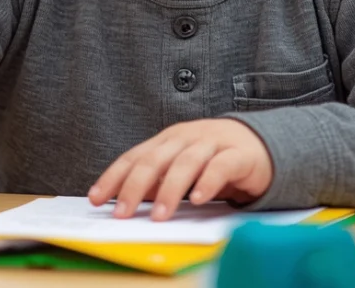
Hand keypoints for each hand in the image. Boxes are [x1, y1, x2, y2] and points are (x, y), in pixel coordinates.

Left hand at [88, 119, 272, 220]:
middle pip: (155, 159)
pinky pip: (220, 167)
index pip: (134, 157)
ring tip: (158, 216)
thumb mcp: (180, 168)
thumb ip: (157, 181)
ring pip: (185, 163)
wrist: (259, 144)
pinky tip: (199, 200)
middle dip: (135, 186)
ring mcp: (211, 143)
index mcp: (167, 140)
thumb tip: (126, 202)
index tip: (96, 198)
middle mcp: (185, 137)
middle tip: (122, 212)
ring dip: (170, 191)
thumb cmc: (212, 158)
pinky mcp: (237, 154)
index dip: (114, 177)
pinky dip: (208, 182)